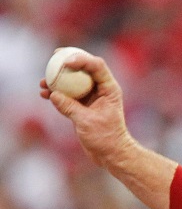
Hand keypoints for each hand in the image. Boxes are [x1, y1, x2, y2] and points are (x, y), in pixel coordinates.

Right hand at [39, 51, 135, 168]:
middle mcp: (102, 89)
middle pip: (85, 68)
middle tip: (54, 55)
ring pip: (74, 81)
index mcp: (110, 89)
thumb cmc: (105, 138)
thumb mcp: (86, 122)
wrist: (110, 153)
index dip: (82, 59)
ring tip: (43, 82)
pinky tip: (44, 94)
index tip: (65, 61)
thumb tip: (53, 94)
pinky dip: (57, 93)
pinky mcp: (83, 106)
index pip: (97, 66)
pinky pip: (68, 94)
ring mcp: (92, 97)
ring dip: (59, 79)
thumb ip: (70, 107)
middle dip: (70, 60)